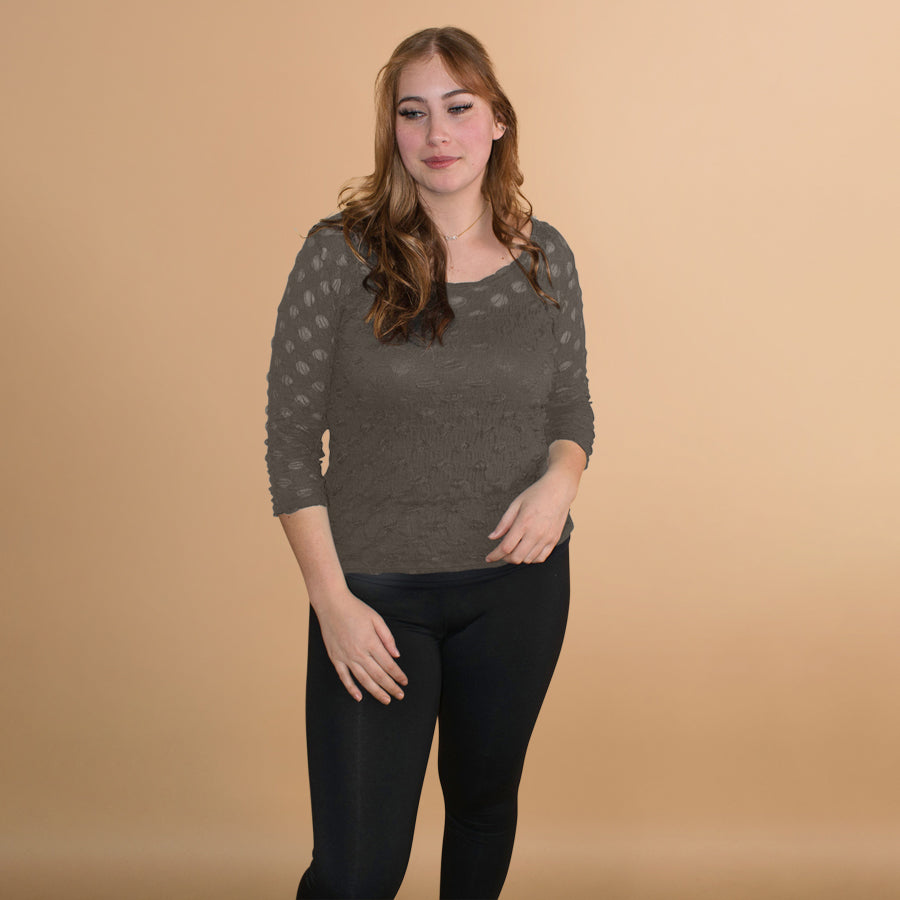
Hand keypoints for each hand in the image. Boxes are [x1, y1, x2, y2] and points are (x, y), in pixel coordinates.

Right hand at [311, 587, 407, 704]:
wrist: (332, 605)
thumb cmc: (356, 609)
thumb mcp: (377, 619)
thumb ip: (388, 638)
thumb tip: (396, 655)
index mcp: (371, 642)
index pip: (388, 664)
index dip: (398, 675)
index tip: (404, 682)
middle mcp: (359, 653)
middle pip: (378, 675)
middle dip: (391, 687)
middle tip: (400, 695)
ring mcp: (346, 657)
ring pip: (363, 680)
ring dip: (376, 692)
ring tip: (386, 700)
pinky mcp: (335, 658)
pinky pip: (344, 677)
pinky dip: (351, 689)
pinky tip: (359, 697)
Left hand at [485, 469, 577, 563]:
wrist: (559, 490)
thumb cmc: (536, 494)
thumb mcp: (515, 504)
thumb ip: (503, 523)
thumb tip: (492, 537)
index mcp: (523, 523)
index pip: (506, 547)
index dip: (495, 555)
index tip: (489, 558)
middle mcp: (536, 533)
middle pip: (516, 557)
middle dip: (505, 558)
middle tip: (501, 553)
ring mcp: (546, 538)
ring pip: (528, 560)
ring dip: (518, 558)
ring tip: (513, 549)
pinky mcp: (554, 539)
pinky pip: (541, 558)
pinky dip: (531, 559)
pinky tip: (526, 551)